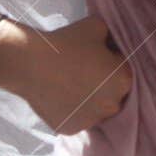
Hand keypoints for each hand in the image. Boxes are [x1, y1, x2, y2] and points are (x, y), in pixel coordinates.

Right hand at [0, 15, 131, 133]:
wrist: (32, 63)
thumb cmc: (66, 42)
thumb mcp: (97, 26)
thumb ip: (112, 35)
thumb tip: (112, 43)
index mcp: (124, 80)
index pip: (122, 68)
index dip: (109, 58)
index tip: (93, 53)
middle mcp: (112, 105)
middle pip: (111, 92)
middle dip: (102, 81)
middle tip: (81, 68)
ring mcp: (91, 120)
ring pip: (95, 108)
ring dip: (88, 98)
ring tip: (69, 82)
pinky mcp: (71, 129)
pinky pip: (76, 117)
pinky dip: (71, 108)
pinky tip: (60, 94)